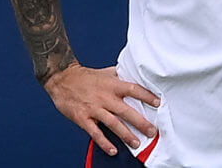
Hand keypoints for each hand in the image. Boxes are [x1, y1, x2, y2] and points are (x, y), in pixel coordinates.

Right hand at [44, 63, 159, 156]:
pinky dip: (104, 142)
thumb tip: (137, 75)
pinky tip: (113, 150)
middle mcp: (105, 97)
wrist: (62, 79)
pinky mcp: (82, 118)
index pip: (134, 90)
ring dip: (126, 135)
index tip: (158, 103)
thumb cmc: (86, 76)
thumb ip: (121, 75)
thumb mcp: (107, 72)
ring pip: (113, 124)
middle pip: (126, 111)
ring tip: (136, 143)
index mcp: (113, 85)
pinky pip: (95, 133)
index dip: (147, 96)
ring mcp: (94, 109)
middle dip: (141, 122)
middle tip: (153, 131)